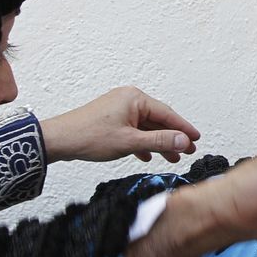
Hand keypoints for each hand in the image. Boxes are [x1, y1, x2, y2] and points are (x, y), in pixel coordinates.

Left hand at [40, 86, 199, 163]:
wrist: (59, 140)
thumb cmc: (89, 137)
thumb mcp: (130, 142)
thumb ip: (159, 141)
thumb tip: (183, 140)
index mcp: (135, 98)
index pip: (167, 114)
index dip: (183, 128)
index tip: (197, 139)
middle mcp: (128, 99)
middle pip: (158, 119)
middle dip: (172, 137)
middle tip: (188, 150)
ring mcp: (119, 108)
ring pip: (145, 126)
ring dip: (157, 141)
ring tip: (171, 157)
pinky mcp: (111, 119)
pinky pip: (133, 129)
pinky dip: (142, 141)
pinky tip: (146, 155)